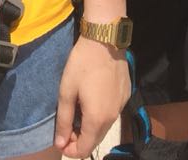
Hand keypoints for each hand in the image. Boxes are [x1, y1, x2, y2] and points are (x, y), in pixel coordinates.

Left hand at [53, 38, 130, 157]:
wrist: (105, 39)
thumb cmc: (82, 64)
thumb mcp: (67, 91)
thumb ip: (64, 120)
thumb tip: (60, 144)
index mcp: (97, 119)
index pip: (85, 149)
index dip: (70, 151)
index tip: (61, 140)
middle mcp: (112, 117)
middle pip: (95, 140)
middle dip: (79, 140)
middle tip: (67, 126)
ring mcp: (121, 106)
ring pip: (104, 128)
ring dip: (90, 127)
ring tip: (78, 111)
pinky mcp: (126, 95)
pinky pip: (112, 113)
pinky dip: (101, 115)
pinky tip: (92, 99)